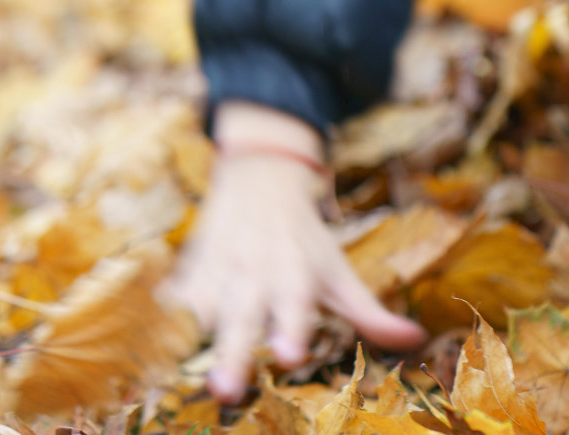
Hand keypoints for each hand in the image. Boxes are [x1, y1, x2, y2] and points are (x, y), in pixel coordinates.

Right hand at [167, 102, 425, 401]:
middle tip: (226, 391)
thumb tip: (416, 340)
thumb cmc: (304, 239)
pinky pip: (171, 300)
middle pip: (240, 316)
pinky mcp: (189, 270)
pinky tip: (152, 354)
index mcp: (295, 273)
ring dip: (190, 341)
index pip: (294, 304)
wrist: (260, 178)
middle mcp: (255, 272)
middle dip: (232, 352)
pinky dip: (161, 323)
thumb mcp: (338, 271)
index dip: (291, 329)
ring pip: (199, 308)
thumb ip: (370, 313)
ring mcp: (217, 270)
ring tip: (183, 375)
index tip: (288, 355)